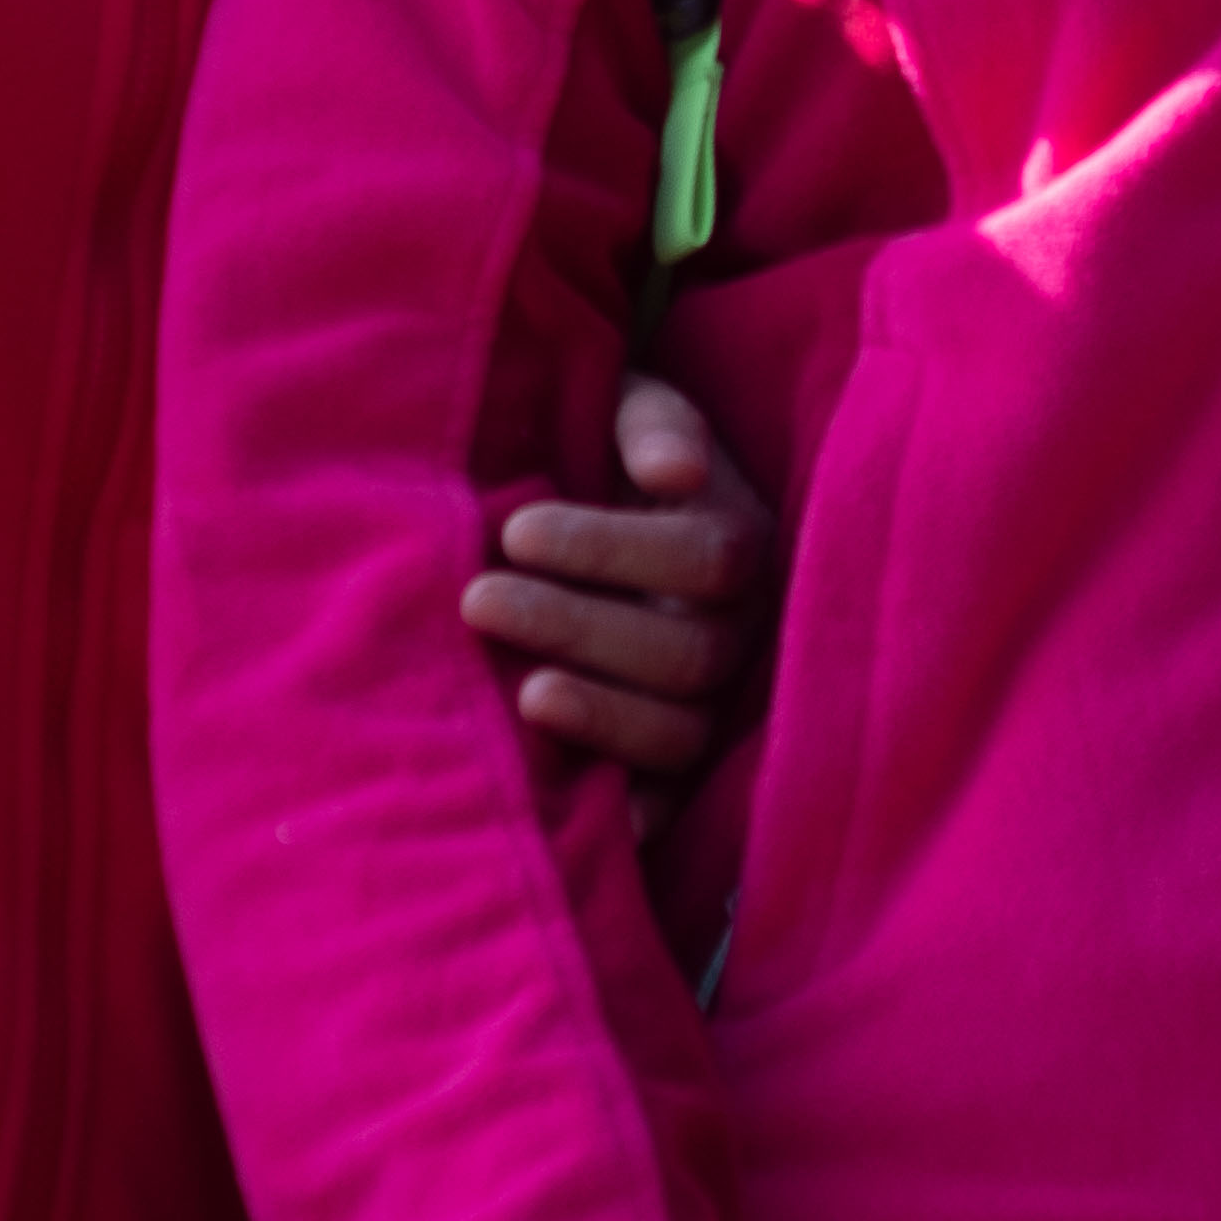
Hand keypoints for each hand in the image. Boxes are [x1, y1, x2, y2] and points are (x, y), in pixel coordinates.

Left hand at [463, 374, 773, 777]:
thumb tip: (674, 471)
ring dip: (602, 717)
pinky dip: (639, 813)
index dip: (611, 548)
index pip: (705, 554)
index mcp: (739, 538)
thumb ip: (651, 423)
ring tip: (522, 697)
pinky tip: (587, 813)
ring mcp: (714, 702)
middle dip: (578, 627)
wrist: (580, 501)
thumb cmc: (598, 449)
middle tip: (480, 600)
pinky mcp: (677, 759)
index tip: (516, 531)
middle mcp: (741, 628)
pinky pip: (672, 798)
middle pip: (689, 652)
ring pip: (682, 731)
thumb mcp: (625, 407)